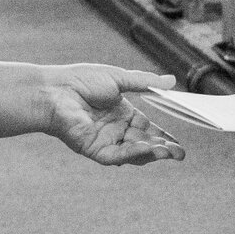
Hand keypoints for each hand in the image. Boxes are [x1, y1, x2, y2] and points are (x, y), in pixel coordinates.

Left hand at [36, 64, 186, 164]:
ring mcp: (105, 141)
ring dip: (152, 154)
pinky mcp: (93, 149)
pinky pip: (116, 155)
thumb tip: (171, 81)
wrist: (54, 89)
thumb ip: (145, 82)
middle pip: (144, 143)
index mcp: (122, 114)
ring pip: (133, 152)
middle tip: (180, 154)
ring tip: (169, 153)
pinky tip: (147, 150)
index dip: (164, 136)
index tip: (179, 143)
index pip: (148, 129)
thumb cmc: (81, 80)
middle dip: (163, 149)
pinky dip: (132, 154)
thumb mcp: (119, 78)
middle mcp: (115, 130)